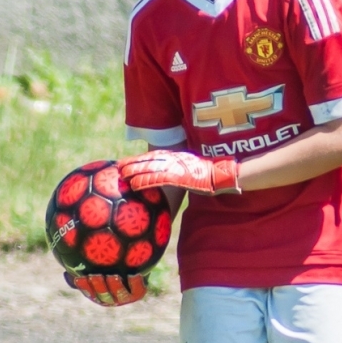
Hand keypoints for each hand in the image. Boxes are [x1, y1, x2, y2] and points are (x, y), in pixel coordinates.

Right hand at [65, 271, 146, 306]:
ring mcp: (125, 298)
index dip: (84, 287)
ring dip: (115, 286)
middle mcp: (111, 299)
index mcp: (98, 295)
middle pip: (103, 296)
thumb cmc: (109, 264)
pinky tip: (133, 274)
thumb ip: (81, 270)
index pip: (89, 292)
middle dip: (98, 287)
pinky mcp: (138, 293)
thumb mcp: (95, 266)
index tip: (80, 277)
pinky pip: (137, 290)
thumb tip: (66, 275)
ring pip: (119, 294)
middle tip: (95, 275)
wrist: (133, 263)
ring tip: (112, 275)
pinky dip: (135, 283)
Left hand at [119, 150, 240, 194]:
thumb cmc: (211, 176)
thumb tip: (173, 182)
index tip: (128, 161)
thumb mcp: (194, 171)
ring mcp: (176, 167)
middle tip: (119, 166)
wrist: (222, 175)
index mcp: (177, 157)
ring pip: (151, 168)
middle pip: (149, 160)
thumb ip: (182, 174)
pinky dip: (145, 182)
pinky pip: (158, 179)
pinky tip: (135, 185)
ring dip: (135, 171)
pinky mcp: (178, 177)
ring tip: (122, 175)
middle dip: (133, 162)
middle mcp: (175, 159)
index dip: (140, 158)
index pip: (155, 156)